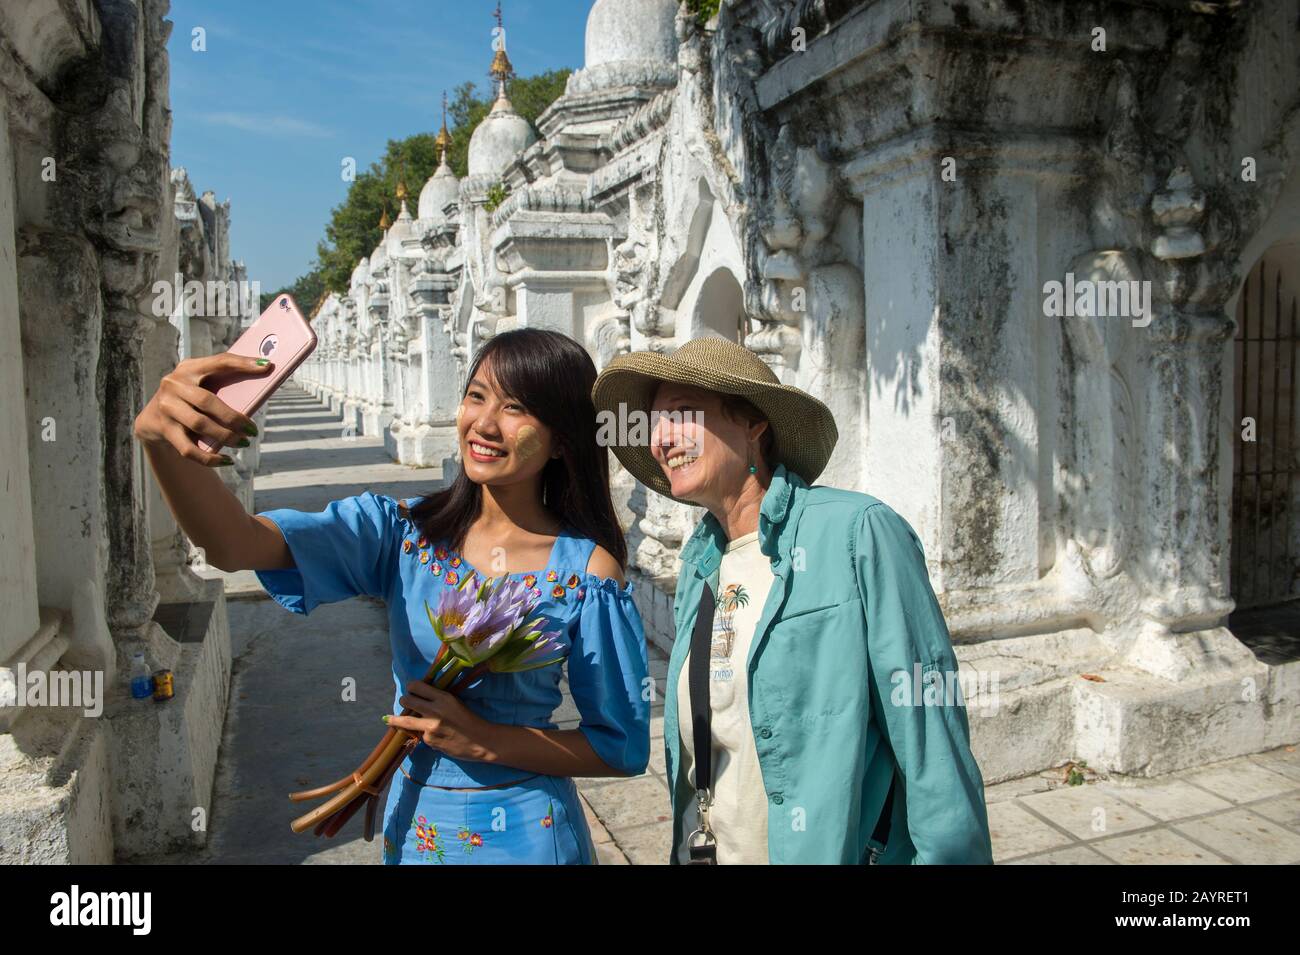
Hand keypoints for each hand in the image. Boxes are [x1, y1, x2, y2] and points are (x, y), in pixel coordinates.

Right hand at [133, 353, 271, 465]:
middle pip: (208, 401)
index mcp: (189, 368)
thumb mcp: (201, 386)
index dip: (242, 363)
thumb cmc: (189, 401)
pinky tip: (227, 460)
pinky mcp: (163, 429)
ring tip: (243, 442)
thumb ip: (223, 383)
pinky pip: (188, 449)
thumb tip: (262, 380)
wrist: (153, 420)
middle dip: (234, 418)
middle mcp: (174, 384)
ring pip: (200, 424)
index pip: (219, 362)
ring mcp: (166, 407)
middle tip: (253, 430)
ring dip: (225, 436)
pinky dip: (210, 458)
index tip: (266, 366)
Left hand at [389, 680, 497, 762]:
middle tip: (404, 701)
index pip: (417, 686)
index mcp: (443, 698)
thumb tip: (419, 698)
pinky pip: (421, 735)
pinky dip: (424, 734)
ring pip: (406, 720)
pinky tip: (435, 736)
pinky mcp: (429, 741)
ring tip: (389, 718)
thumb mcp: (455, 703)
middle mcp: (434, 711)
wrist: (482, 741)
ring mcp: (430, 727)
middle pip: (407, 701)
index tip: (411, 689)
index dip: (411, 687)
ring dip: (397, 719)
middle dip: (404, 700)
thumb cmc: (471, 720)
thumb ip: (438, 700)